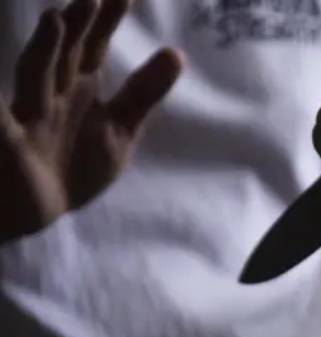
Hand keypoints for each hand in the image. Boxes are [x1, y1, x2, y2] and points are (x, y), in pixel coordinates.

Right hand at [0, 0, 183, 242]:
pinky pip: (2, 119)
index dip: (107, 23)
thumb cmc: (76, 163)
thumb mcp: (118, 129)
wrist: (40, 208)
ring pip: (35, 76)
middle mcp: (53, 93)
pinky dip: (3, 109)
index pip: (94, 49)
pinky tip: (9, 102)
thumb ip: (143, 94)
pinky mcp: (9, 140)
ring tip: (55, 19)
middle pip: (65, 55)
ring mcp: (29, 115)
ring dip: (44, 49)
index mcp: (80, 88)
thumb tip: (177, 53)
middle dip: (78, 28)